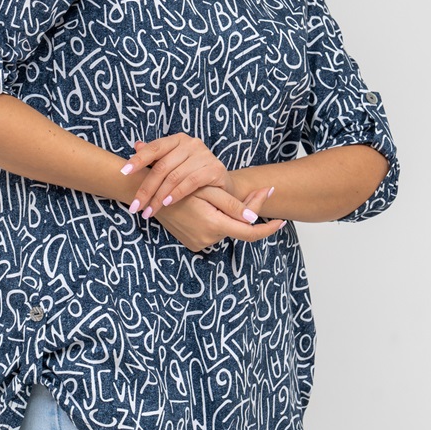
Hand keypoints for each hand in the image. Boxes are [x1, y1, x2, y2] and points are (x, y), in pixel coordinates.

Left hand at [120, 135, 242, 219]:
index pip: (154, 147)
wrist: (222, 187)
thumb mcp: (173, 165)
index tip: (123, 173)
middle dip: (146, 188)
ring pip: (174, 176)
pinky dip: (177, 193)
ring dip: (159, 196)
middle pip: (162, 166)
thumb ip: (156, 157)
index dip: (138, 159)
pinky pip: (191, 182)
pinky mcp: (215, 169)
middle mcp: (192, 144)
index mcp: (178, 140)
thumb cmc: (193, 175)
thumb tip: (136, 146)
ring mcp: (204, 155)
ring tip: (149, 210)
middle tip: (136, 206)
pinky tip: (167, 203)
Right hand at [155, 184, 286, 252]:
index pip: (249, 233)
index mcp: (213, 225)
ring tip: (226, 195)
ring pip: (225, 229)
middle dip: (247, 212)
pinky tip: (210, 205)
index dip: (267, 228)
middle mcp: (207, 239)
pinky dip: (217, 220)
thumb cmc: (177, 187)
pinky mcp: (192, 242)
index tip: (282, 221)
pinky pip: (213, 231)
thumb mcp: (207, 191)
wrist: (148, 196)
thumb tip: (254, 218)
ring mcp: (198, 243)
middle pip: (237, 228)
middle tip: (258, 191)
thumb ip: (232, 205)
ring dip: (230, 215)